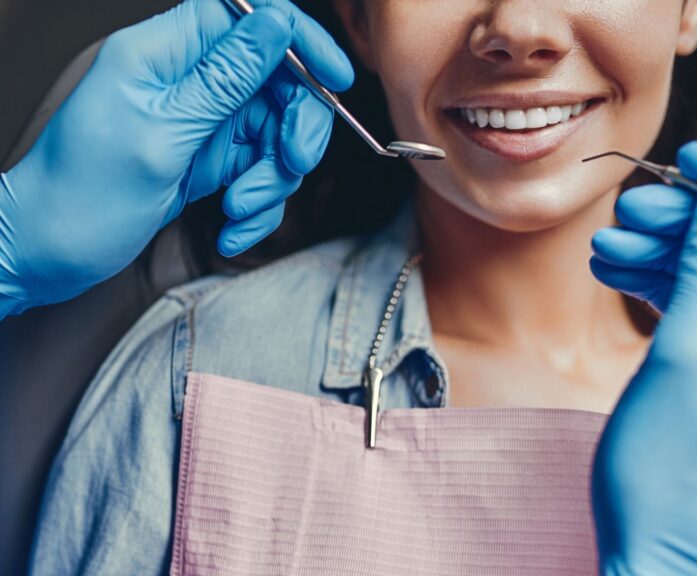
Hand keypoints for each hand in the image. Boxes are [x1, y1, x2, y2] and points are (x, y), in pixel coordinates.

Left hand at [0, 0, 352, 314]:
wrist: (48, 253)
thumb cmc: (81, 194)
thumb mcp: (161, 133)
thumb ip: (225, 77)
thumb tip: (277, 24)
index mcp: (165, 53)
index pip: (249, 16)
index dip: (299, 40)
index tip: (334, 80)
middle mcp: (189, 81)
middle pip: (278, 81)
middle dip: (296, 127)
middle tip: (292, 164)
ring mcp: (203, 122)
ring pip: (276, 134)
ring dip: (272, 180)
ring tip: (239, 210)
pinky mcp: (210, 160)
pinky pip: (260, 173)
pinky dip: (257, 206)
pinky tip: (231, 230)